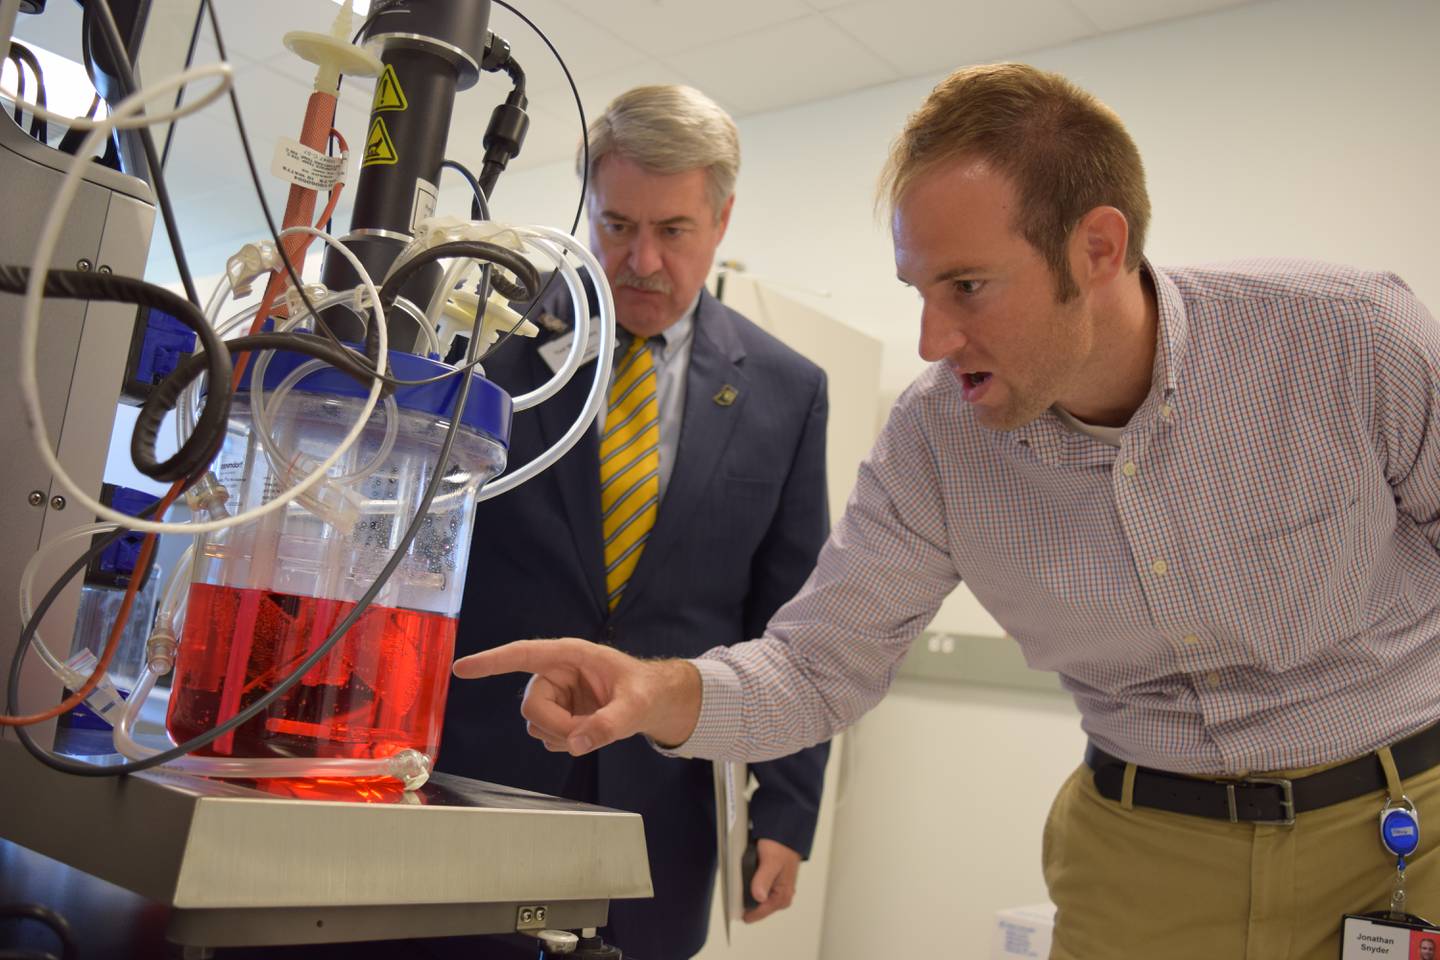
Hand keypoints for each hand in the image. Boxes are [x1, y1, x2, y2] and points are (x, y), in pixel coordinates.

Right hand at [452, 638, 701, 754]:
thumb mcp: (635, 705)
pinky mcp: (556, 713)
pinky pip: (545, 735)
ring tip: (594, 728)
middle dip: (557, 726)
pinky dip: (565, 742)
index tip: (461, 669)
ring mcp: (554, 694)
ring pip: (536, 724)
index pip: (522, 655)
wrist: (653, 702)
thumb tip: (575, 744)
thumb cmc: (646, 690)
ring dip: (562, 735)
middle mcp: (555, 673)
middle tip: (588, 734)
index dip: (491, 662)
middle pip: (531, 706)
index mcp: (569, 655)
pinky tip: (587, 733)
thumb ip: (609, 724)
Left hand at [743, 838, 801, 923]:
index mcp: (782, 897)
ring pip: (754, 900)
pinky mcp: (770, 884)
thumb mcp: (771, 861)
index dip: (743, 909)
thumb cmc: (781, 847)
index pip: (758, 913)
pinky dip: (748, 885)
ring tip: (742, 877)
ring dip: (745, 892)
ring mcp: (774, 892)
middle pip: (754, 908)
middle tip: (737, 884)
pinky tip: (746, 875)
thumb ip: (763, 879)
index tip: (731, 905)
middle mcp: (780, 898)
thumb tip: (758, 896)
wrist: (785, 835)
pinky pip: (755, 890)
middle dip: (744, 898)